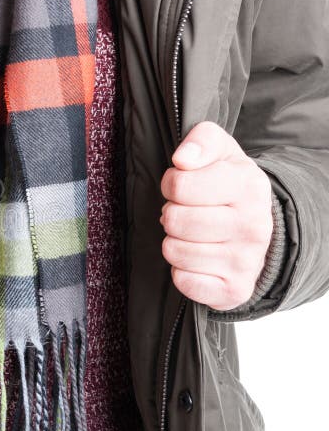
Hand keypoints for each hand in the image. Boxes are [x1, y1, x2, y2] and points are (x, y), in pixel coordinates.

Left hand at [160, 122, 272, 310]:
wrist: (258, 227)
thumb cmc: (227, 184)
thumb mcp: (219, 150)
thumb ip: (200, 140)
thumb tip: (183, 159)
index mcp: (249, 185)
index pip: (178, 184)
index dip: (171, 184)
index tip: (183, 188)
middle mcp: (253, 225)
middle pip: (174, 220)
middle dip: (172, 214)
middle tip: (188, 213)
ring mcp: (246, 261)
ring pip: (174, 251)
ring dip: (175, 242)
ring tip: (194, 235)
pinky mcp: (234, 290)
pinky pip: (184, 281)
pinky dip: (182, 271)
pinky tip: (199, 259)